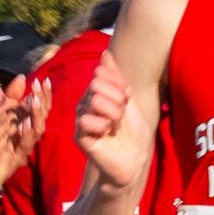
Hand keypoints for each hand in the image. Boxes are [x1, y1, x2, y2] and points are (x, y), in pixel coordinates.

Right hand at [0, 86, 36, 214]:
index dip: (9, 97)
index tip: (22, 82)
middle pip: (2, 117)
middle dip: (20, 101)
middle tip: (36, 87)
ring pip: (8, 128)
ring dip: (23, 112)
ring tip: (37, 97)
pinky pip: (11, 149)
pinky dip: (21, 134)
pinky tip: (29, 122)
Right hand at [74, 62, 149, 193]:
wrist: (135, 161)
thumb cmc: (134, 134)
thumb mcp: (130, 101)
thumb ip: (117, 78)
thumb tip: (105, 53)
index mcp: (97, 93)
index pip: (101, 74)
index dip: (119, 85)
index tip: (127, 101)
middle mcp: (86, 103)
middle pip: (96, 84)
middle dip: (117, 99)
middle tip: (121, 116)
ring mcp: (81, 119)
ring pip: (94, 100)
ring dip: (113, 113)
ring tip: (116, 126)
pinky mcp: (79, 136)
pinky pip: (85, 120)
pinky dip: (102, 126)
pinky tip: (106, 134)